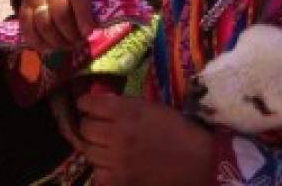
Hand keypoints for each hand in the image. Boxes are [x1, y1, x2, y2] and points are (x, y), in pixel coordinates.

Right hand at [19, 0, 97, 52]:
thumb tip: (115, 20)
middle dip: (70, 33)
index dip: (84, 17)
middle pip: (59, 13)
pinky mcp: (24, 5)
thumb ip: (101, 2)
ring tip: (67, 45)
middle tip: (78, 43)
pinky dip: (38, 42)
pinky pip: (27, 28)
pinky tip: (50, 47)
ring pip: (42, 23)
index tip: (89, 34)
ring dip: (56, 40)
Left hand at [76, 92, 213, 185]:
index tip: (85, 104)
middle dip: (87, 124)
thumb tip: (102, 103)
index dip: (85, 104)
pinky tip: (109, 165)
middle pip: (85, 129)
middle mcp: (118, 134)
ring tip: (101, 145)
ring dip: (93, 146)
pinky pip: (98, 175)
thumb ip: (125, 105)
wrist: (196, 159)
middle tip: (94, 124)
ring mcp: (117, 161)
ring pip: (88, 152)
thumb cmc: (176, 128)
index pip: (90, 105)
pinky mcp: (122, 181)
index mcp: (127, 111)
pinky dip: (100, 169)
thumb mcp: (150, 107)